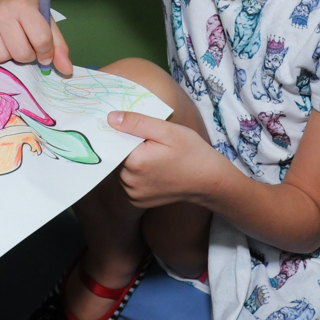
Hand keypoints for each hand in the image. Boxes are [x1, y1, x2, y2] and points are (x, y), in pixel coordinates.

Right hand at [0, 0, 72, 73]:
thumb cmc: (27, 6)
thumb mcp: (46, 19)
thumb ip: (58, 46)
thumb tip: (67, 70)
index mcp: (24, 5)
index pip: (41, 40)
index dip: (46, 53)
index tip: (44, 53)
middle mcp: (1, 9)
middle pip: (20, 53)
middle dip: (27, 55)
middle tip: (26, 43)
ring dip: (8, 54)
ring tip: (10, 39)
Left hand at [109, 111, 230, 207]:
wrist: (209, 181)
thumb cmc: (192, 152)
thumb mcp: (168, 131)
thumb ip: (137, 122)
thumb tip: (110, 118)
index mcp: (135, 162)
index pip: (113, 142)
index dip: (123, 133)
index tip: (136, 129)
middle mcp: (129, 182)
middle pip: (116, 156)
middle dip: (128, 147)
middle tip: (151, 143)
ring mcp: (133, 195)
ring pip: (121, 170)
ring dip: (131, 161)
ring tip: (154, 156)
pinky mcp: (137, 202)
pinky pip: (128, 182)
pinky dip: (135, 174)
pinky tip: (153, 169)